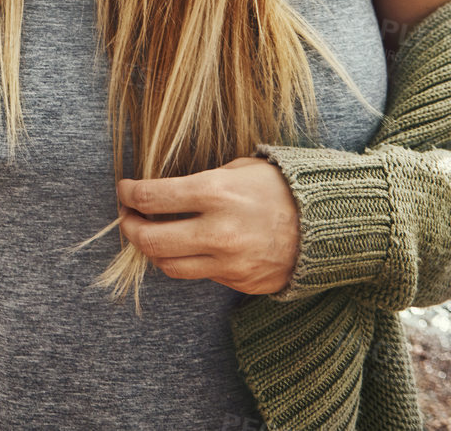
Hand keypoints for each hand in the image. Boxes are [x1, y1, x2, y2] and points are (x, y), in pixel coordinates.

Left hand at [115, 155, 300, 294]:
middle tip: (126, 217)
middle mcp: (217, 232)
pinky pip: (199, 274)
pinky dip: (184, 261)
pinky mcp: (238, 282)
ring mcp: (228, 262)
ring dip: (151, 251)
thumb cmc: (279, 187)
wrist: (327, 226)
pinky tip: (182, 246)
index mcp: (214, 193)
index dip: (129, 194)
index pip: (152, 198)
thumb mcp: (239, 168)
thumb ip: (200, 182)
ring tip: (147, 235)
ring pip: (170, 266)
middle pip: (152, 240)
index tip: (123, 189)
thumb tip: (165, 191)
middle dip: (130, 228)